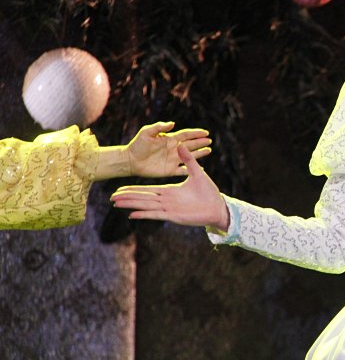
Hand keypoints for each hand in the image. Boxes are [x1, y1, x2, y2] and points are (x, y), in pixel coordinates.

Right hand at [110, 145, 229, 229]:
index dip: (134, 189)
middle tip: (111, 197)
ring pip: (146, 205)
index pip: (147, 190)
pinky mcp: (174, 215)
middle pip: (142, 198)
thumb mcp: (197, 173)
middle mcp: (166, 200)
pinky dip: (144, 214)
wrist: (217, 206)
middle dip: (127, 197)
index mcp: (169, 191)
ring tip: (116, 204)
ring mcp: (169, 208)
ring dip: (131, 204)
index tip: (121, 188)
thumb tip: (181, 144)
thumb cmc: (208, 192)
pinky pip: (156, 214)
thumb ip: (188, 160)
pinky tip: (132, 215)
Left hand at [125, 121, 212, 176]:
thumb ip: (159, 127)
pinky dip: (190, 170)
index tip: (205, 132)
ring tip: (209, 150)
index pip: (186, 135)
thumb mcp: (147, 133)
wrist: (130, 160)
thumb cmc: (137, 145)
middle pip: (190, 145)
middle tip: (210, 141)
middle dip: (200, 142)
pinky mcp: (169, 170)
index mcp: (170, 139)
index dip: (196, 133)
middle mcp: (173, 149)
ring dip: (199, 154)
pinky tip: (199, 170)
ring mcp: (172, 160)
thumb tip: (173, 123)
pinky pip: (182, 171)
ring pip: (189, 157)